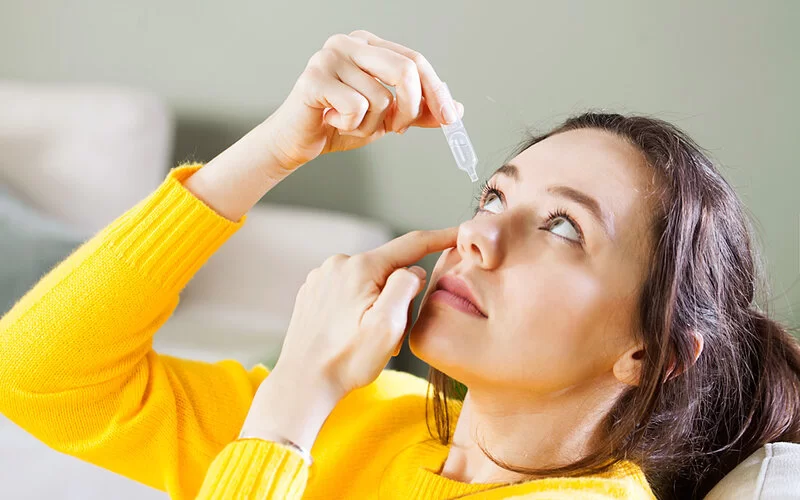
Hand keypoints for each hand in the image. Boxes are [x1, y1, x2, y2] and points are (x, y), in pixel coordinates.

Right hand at [264, 30, 464, 170]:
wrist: (296, 142)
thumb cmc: (339, 124)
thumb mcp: (386, 118)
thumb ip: (418, 111)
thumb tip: (455, 110)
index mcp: (368, 45)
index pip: (414, 60)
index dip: (436, 90)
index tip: (449, 117)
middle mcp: (348, 43)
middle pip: (405, 69)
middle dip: (411, 108)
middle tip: (398, 129)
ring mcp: (329, 57)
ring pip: (381, 97)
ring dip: (372, 125)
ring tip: (350, 124)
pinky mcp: (314, 78)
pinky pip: (357, 107)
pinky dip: (351, 126)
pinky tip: (332, 121)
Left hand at [275, 227, 457, 397]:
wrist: (303, 383)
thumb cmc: (347, 361)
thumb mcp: (388, 327)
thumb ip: (406, 288)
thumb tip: (414, 270)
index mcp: (360, 267)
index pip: (410, 244)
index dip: (440, 237)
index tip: (460, 232)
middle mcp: (338, 263)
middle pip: (389, 268)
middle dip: (399, 295)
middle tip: (393, 334)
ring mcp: (322, 276)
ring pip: (369, 280)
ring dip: (377, 303)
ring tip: (368, 338)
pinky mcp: (313, 291)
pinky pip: (349, 289)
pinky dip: (358, 306)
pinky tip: (351, 332)